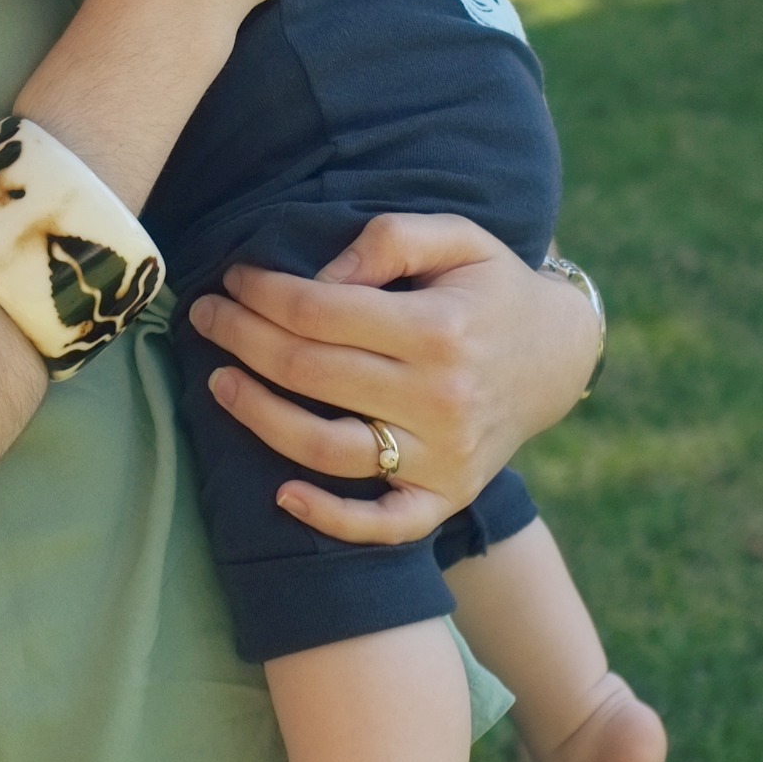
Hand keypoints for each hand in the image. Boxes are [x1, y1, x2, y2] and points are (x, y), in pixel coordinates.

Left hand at [188, 214, 602, 541]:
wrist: (558, 357)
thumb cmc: (490, 288)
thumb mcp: (457, 237)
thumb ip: (388, 240)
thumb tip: (321, 276)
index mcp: (438, 329)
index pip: (320, 311)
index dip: (263, 292)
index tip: (232, 277)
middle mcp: (440, 399)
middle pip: (310, 373)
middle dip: (242, 340)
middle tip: (205, 317)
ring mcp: (443, 458)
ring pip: (328, 449)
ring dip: (258, 416)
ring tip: (217, 382)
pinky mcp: (447, 498)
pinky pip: (383, 524)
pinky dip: (330, 519)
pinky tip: (280, 494)